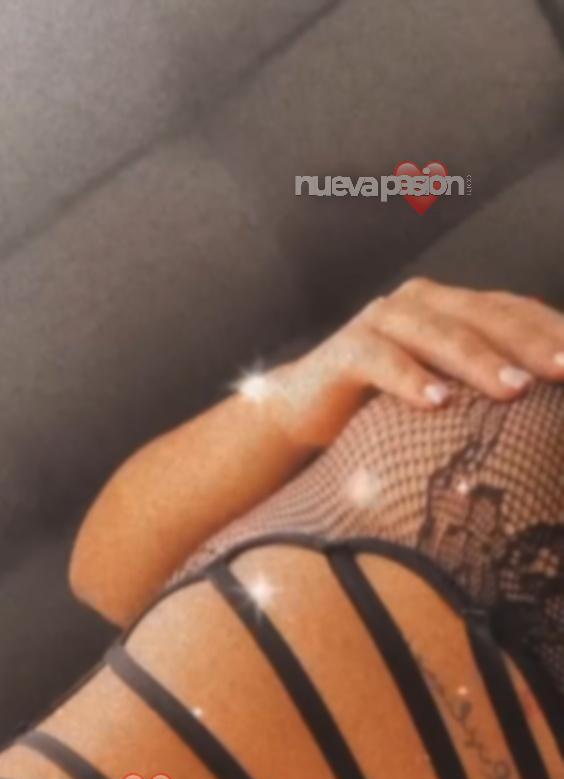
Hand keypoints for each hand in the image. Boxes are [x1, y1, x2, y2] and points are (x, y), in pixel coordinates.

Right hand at [272, 278, 563, 448]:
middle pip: (485, 317)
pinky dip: (411, 381)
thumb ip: (481, 388)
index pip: (513, 311)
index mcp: (451, 307)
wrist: (301, 414)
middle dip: (530, 345)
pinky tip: (438, 403)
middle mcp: (420, 302)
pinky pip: (382, 361)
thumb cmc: (382, 409)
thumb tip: (537, 405)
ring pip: (439, 334)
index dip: (551, 332)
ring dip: (479, 363)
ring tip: (515, 392)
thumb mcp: (441, 392)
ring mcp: (381, 321)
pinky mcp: (345, 349)